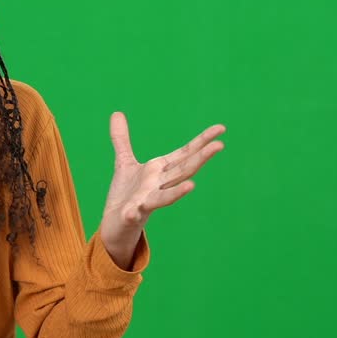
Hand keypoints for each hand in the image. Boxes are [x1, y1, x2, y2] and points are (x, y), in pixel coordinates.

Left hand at [99, 112, 225, 264]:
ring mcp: (146, 201)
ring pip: (164, 197)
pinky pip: (133, 214)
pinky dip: (133, 213)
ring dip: (177, 192)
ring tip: (192, 186)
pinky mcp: (130, 215)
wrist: (115, 225)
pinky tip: (132, 212)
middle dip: (200, 159)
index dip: (202, 141)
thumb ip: (121, 139)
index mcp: (159, 171)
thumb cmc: (125, 195)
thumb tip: (117, 112)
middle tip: (220, 145)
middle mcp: (158, 186)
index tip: (221, 128)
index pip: (185, 154)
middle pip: (182, 171)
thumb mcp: (124, 162)